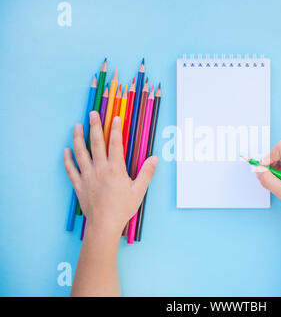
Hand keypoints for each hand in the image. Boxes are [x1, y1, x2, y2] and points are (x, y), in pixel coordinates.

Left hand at [63, 111, 157, 236]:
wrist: (104, 225)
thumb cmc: (122, 208)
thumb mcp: (139, 191)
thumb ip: (147, 173)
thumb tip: (155, 158)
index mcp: (115, 169)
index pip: (115, 144)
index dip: (116, 129)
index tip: (115, 118)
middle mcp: (99, 169)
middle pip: (95, 143)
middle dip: (94, 126)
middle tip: (92, 113)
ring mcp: (87, 176)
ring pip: (80, 153)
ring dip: (78, 138)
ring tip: (76, 126)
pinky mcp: (79, 184)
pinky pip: (70, 169)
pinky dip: (67, 159)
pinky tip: (65, 150)